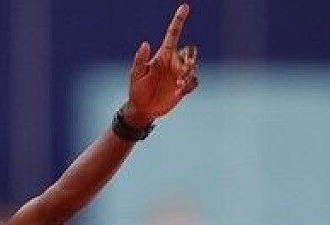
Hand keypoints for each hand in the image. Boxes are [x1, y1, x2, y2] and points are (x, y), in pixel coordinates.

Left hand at [125, 3, 198, 125]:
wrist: (143, 109)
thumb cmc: (137, 90)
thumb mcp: (135, 75)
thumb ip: (140, 60)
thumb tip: (145, 43)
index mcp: (162, 56)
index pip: (173, 34)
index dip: (179, 20)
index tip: (185, 7)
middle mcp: (173, 63)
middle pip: (189, 51)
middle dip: (189, 58)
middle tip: (181, 72)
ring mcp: (179, 75)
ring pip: (194, 66)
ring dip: (189, 73)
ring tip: (178, 84)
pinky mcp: (183, 87)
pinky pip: (194, 81)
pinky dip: (190, 84)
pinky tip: (180, 91)